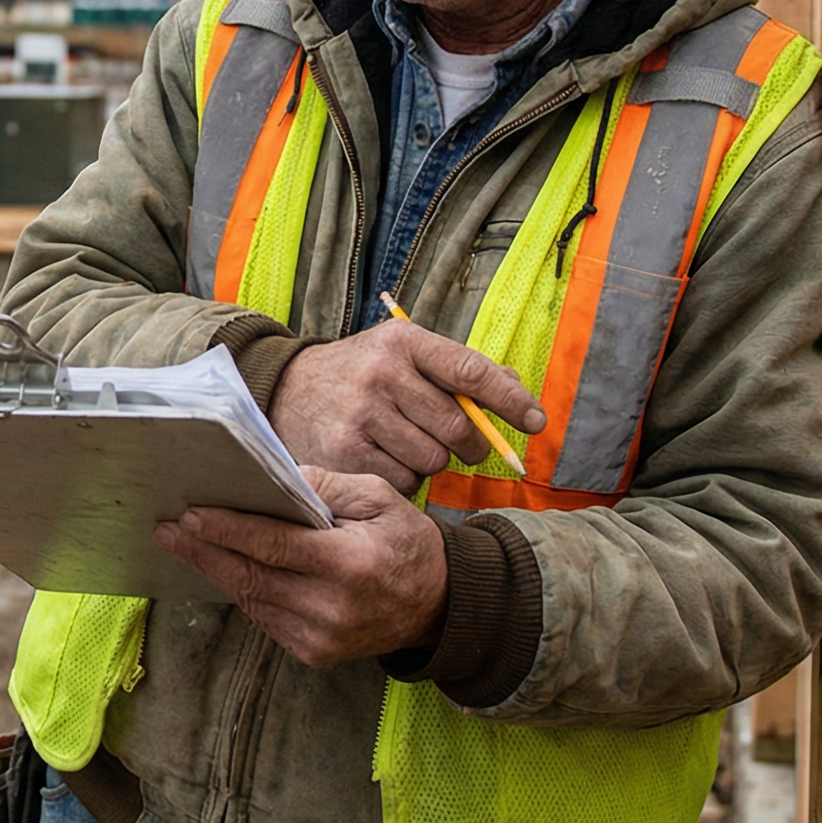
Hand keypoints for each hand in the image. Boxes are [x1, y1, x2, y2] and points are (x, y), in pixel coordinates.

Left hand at [154, 467, 450, 666]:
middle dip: (203, 550)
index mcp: (348, 564)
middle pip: (250, 576)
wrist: (438, 605)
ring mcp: (321, 637)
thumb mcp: (379, 498)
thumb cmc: (406, 542)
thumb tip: (274, 476)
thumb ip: (326, 486)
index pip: (272, 545)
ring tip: (185, 543)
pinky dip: (244, 591)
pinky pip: (265, 618)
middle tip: (167, 529)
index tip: (189, 515)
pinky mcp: (314, 654)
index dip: (226, 530)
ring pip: (252, 599)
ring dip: (216, 571)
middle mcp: (331, 608)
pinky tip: (225, 568)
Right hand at [270, 324, 542, 494]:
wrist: (285, 390)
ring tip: (404, 444)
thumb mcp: (402, 355)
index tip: (536, 421)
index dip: (510, 400)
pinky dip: (402, 478)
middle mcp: (381, 373)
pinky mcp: (345, 451)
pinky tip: (382, 459)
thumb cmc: (360, 374)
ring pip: (433, 459)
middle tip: (460, 445)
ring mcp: (361, 413)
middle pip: (457, 428)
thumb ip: (457, 371)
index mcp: (403, 341)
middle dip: (470, 444)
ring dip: (430, 462)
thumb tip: (518, 393)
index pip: (471, 371)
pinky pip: (403, 481)